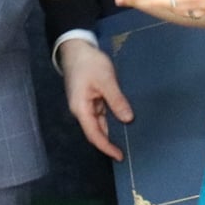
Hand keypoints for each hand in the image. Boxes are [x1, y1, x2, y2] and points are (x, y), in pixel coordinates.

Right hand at [60, 40, 132, 160]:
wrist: (76, 48)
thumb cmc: (89, 63)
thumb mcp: (106, 80)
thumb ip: (116, 100)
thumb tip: (127, 119)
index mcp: (81, 108)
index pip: (94, 135)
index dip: (106, 147)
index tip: (119, 156)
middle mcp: (81, 110)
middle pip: (95, 132)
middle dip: (108, 143)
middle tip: (126, 152)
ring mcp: (85, 105)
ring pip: (98, 124)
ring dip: (110, 132)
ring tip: (126, 140)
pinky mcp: (89, 99)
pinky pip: (100, 114)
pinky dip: (110, 119)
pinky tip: (121, 121)